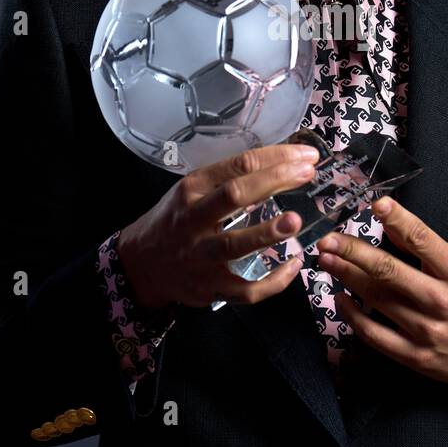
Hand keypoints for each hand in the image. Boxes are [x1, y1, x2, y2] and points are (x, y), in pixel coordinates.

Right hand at [115, 143, 319, 309]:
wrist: (141, 263)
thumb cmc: (176, 220)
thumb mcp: (191, 191)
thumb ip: (227, 181)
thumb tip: (282, 166)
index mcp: (192, 189)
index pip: (237, 166)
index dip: (274, 158)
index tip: (305, 156)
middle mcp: (194, 219)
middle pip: (234, 196)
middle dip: (273, 181)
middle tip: (306, 174)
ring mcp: (201, 256)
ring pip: (236, 245)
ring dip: (267, 233)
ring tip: (296, 221)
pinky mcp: (210, 287)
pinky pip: (246, 290)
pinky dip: (274, 282)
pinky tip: (293, 266)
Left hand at [316, 196, 447, 402]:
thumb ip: (430, 248)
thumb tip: (391, 226)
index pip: (422, 240)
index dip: (397, 219)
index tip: (375, 204)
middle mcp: (441, 300)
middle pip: (388, 271)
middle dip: (352, 252)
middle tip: (327, 239)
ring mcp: (426, 331)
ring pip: (376, 299)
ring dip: (345, 277)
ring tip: (326, 259)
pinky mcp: (415, 356)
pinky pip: (374, 334)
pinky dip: (353, 315)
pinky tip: (340, 298)